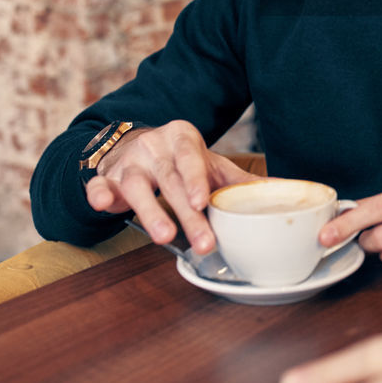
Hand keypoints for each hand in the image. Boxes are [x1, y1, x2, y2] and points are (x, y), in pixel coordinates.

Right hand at [84, 120, 257, 254]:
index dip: (196, 180)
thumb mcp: (208, 165)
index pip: (190, 158)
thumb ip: (239, 182)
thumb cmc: (179, 160)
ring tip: (164, 237)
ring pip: (136, 187)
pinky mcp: (105, 178)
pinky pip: (98, 185)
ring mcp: (128, 162)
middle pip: (169, 181)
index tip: (203, 202)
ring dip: (150, 212)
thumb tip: (284, 192)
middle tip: (203, 243)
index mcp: (182, 139)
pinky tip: (101, 203)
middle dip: (186, 214)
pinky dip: (97, 194)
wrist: (135, 146)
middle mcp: (154, 147)